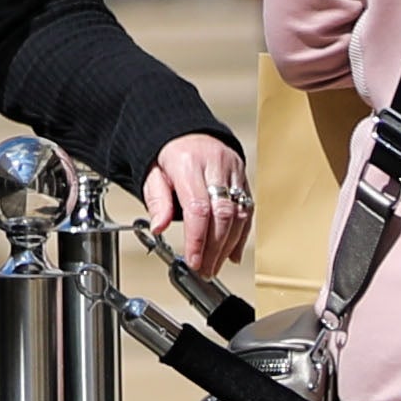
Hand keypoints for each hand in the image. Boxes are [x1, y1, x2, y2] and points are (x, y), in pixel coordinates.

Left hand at [135, 132, 251, 280]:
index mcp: (188, 163)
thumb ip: (157, 200)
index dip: (198, 239)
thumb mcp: (152, 174)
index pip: (199, 208)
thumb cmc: (169, 154)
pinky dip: (241, 235)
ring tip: (215, 265)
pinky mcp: (244, 177)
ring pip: (240, 214)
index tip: (193, 260)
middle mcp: (215, 165)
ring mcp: (234, 170)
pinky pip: (248, 210)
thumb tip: (158, 227)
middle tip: (204, 269)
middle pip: (223, 214)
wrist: (186, 131)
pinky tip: (232, 253)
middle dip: (215, 248)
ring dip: (228, 246)